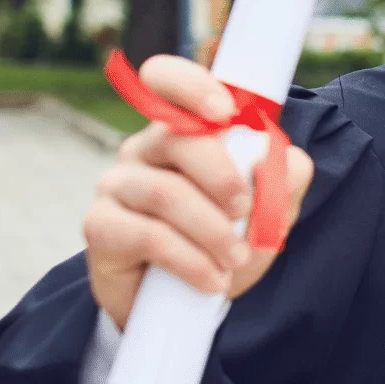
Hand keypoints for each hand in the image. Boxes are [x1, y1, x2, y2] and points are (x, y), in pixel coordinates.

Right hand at [84, 55, 315, 329]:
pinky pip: (147, 235)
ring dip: (213, 231)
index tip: (225, 112)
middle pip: (178, 138)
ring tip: (235, 260)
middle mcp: (145, 148)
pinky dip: (191, 261)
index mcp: (185, 130)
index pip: (167, 80)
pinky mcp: (100, 225)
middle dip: (224, 178)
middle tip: (247, 212)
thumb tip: (283, 160)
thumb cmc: (227, 242)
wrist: (189, 304)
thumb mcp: (269, 212)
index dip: (191, 85)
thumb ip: (284, 178)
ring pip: (166, 193)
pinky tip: (213, 281)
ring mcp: (117, 184)